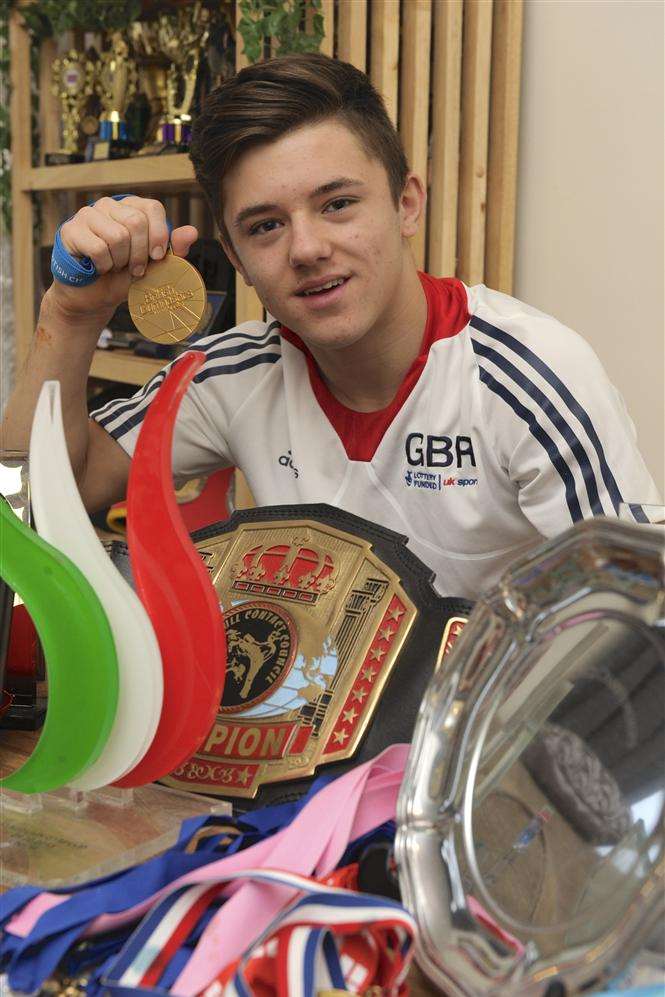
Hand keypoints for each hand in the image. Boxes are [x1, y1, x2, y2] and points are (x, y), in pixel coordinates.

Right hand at [47, 195, 198, 320]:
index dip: (159, 234)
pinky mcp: (71, 230)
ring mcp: (87, 214)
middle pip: (135, 222)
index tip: (157, 257)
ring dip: (120, 262)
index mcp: (132, 207)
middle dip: (139, 254)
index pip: (152, 208)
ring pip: (117, 236)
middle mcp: (109, 205)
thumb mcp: (155, 265)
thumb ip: (173, 249)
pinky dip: (103, 266)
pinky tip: (99, 268)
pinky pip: (98, 248)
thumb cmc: (124, 276)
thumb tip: (192, 231)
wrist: (95, 296)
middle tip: (135, 269)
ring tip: (115, 267)